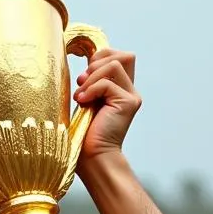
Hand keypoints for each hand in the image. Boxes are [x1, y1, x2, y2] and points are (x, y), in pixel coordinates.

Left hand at [74, 49, 140, 163]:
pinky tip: (82, 102)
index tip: (83, 78)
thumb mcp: (87, 100)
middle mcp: (130, 91)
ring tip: (81, 96)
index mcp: (120, 90)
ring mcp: (131, 97)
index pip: (118, 57)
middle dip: (97, 62)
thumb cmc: (84, 134)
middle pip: (123, 55)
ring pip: (115, 64)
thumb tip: (86, 63)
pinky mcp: (128, 103)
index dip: (99, 58)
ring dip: (92, 77)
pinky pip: (107, 83)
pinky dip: (91, 90)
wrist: (92, 157)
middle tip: (82, 83)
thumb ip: (92, 81)